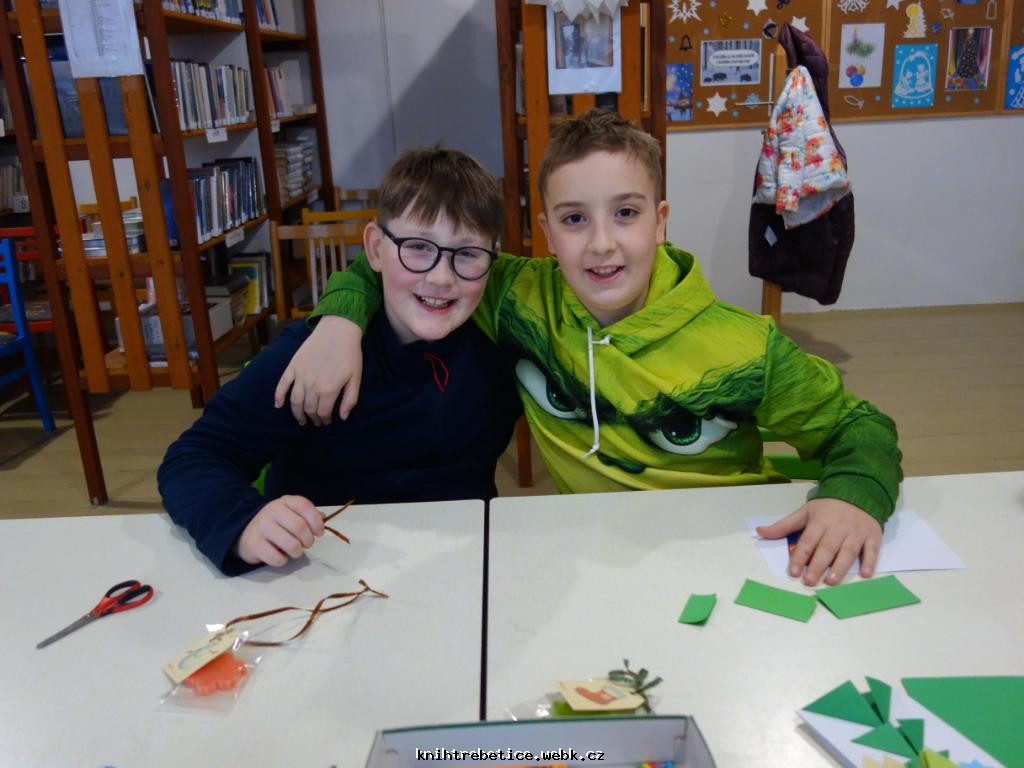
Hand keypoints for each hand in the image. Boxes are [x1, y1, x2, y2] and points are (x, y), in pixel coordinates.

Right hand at [236, 495, 325, 566]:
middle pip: (299, 527)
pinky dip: (282, 560)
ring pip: (291, 544)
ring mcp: (261, 527)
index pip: (304, 506)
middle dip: (308, 540)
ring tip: (295, 551)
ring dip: (297, 552)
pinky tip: (279, 555)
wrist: (243, 530)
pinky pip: (277, 558)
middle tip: (306, 544)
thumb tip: (323, 518)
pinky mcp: (254, 544)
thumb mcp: (290, 513)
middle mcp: (272, 511)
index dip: (316, 522)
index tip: (319, 533)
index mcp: (285, 502)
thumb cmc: (275, 523)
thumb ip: (307, 515)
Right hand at [274, 316, 363, 425]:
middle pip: (309, 409)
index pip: (323, 412)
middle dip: (312, 418)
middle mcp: (312, 385)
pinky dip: (279, 397)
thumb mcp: (356, 378)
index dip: (324, 419)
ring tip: (301, 420)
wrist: (338, 330)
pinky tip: (278, 406)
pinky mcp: (293, 366)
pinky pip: (282, 385)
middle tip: (316, 421)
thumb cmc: (350, 354)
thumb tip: (342, 418)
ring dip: (297, 413)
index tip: (326, 422)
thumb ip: (350, 399)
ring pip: (295, 401)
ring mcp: (300, 375)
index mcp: (329, 389)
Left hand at [756, 498, 882, 585]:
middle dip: (818, 565)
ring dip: (841, 567)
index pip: (808, 541)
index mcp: (820, 522)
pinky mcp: (873, 536)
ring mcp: (856, 532)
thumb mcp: (804, 512)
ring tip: (831, 581)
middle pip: (827, 548)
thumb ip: (784, 526)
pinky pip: (872, 549)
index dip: (800, 556)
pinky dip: (870, 562)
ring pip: (848, 550)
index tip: (794, 571)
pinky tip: (866, 574)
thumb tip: (760, 532)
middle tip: (809, 581)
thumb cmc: (828, 508)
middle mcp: (838, 527)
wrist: (858, 492)